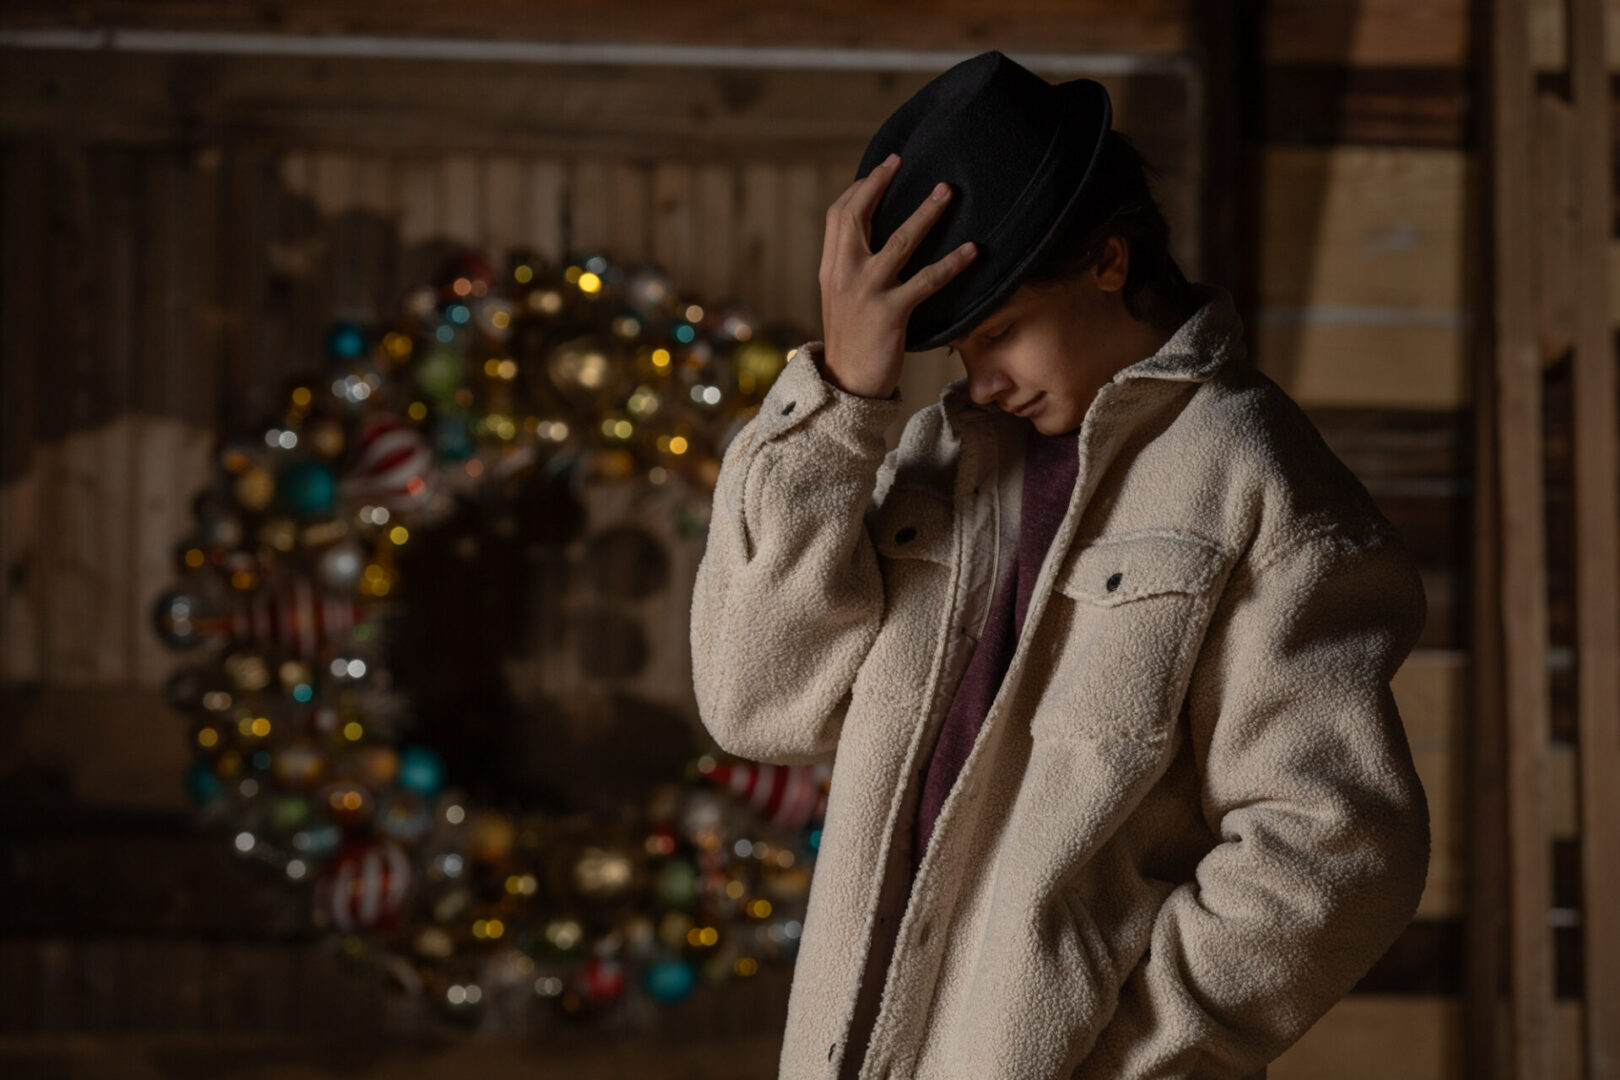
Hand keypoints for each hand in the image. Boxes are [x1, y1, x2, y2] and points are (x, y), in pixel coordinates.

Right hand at [817, 152, 977, 398]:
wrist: (846, 385)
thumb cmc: (851, 341)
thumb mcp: (840, 299)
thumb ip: (852, 269)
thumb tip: (873, 242)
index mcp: (831, 269)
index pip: (839, 215)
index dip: (860, 188)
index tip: (882, 168)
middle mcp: (844, 275)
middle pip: (858, 216)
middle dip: (880, 183)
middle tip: (903, 161)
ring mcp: (866, 292)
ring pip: (899, 241)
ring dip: (926, 212)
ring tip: (947, 191)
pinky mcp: (890, 313)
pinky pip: (927, 281)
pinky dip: (952, 263)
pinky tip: (972, 250)